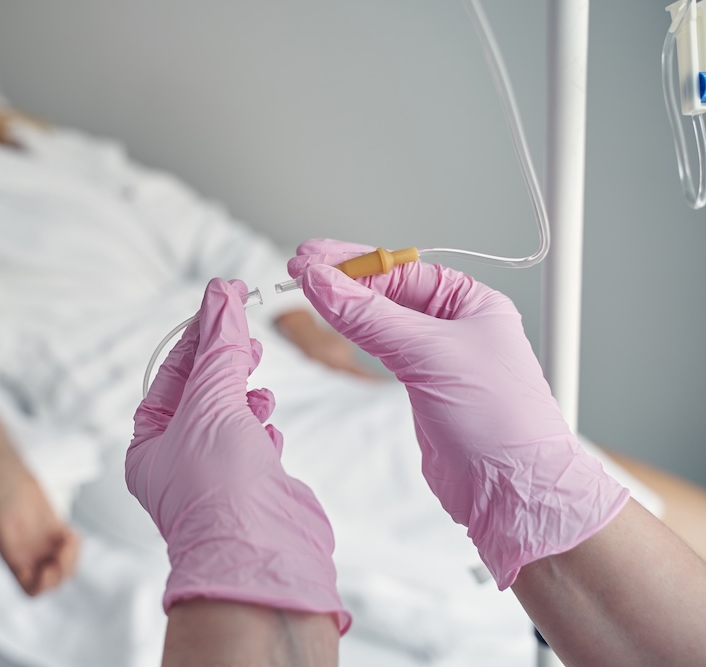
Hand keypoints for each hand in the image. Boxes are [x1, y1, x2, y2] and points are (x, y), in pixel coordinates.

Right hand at [0, 467, 79, 595]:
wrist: (11, 478)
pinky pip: (71, 549)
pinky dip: (75, 545)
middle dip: (62, 571)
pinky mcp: (56, 533)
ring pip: (66, 568)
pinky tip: (69, 531)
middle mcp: (31, 558)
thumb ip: (14, 547)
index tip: (48, 568)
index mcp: (15, 561)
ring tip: (67, 540)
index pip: (31, 591)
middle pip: (54, 582)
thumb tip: (23, 567)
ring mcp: (44, 547)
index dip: (43, 586)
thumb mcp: (3, 523)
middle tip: (62, 550)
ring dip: (72, 559)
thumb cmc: (3, 497)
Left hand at [126, 278, 349, 631]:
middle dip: (224, 362)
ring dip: (244, 394)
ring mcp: (216, 477)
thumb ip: (220, 348)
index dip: (199, 335)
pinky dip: (260, 428)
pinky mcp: (251, 489)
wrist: (261, 555)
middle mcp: (178, 461)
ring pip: (228, 420)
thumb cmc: (221, 486)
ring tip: (259, 382)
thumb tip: (222, 294)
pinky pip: (252, 446)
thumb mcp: (212, 402)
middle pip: (200, 395)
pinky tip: (267, 423)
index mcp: (150, 444)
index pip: (171, 375)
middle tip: (248, 337)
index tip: (226, 301)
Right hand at [288, 239, 629, 588]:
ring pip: (380, 317)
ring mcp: (435, 356)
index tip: (312, 258)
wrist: (511, 491)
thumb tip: (323, 283)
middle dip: (343, 277)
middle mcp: (455, 324)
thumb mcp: (430, 355)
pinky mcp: (420, 386)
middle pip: (388, 289)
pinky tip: (333, 322)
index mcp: (471, 303)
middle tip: (299, 267)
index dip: (353, 262)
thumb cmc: (498, 420)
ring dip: (344, 303)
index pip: (401, 269)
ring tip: (306, 288)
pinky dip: (353, 333)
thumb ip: (370, 317)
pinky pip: (380, 347)